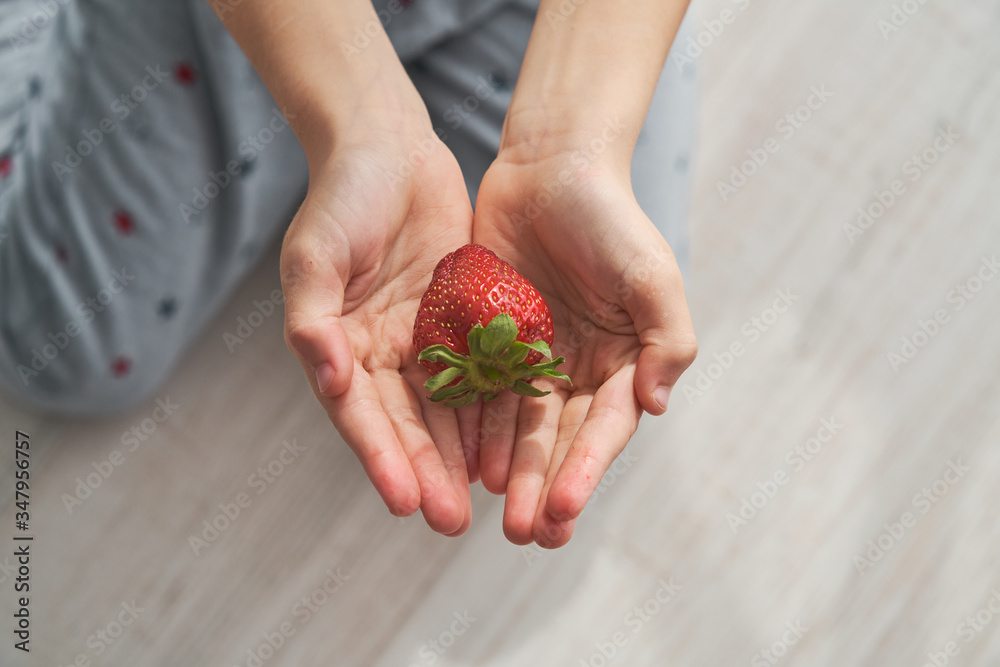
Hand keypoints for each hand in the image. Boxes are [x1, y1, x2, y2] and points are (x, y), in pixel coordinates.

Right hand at [280, 127, 476, 535]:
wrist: (387, 145)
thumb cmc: (341, 196)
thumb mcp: (315, 253)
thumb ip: (312, 318)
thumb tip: (328, 378)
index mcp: (337, 345)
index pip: (360, 414)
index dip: (381, 458)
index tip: (404, 502)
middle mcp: (378, 352)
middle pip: (405, 424)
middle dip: (426, 473)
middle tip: (451, 523)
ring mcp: (420, 338)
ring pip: (444, 408)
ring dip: (460, 454)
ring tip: (484, 500)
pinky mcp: (457, 319)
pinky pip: (477, 370)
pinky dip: (489, 405)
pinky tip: (508, 440)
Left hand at [471, 150, 697, 547]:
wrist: (551, 164)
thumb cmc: (610, 217)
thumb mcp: (651, 273)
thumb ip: (666, 338)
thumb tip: (657, 406)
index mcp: (622, 361)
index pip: (603, 428)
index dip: (585, 471)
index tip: (563, 512)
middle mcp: (577, 369)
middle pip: (558, 439)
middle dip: (544, 488)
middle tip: (524, 535)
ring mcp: (531, 357)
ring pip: (516, 426)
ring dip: (509, 471)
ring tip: (494, 514)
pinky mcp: (488, 339)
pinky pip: (478, 389)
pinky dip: (473, 426)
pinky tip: (463, 460)